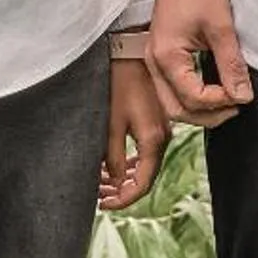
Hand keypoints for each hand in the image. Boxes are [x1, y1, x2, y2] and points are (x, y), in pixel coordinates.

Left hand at [99, 57, 169, 210]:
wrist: (129, 52)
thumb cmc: (117, 83)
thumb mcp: (110, 123)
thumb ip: (113, 156)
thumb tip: (116, 183)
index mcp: (153, 140)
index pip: (142, 184)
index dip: (123, 200)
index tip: (103, 205)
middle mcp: (161, 138)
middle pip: (144, 177)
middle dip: (120, 190)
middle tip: (96, 195)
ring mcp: (160, 130)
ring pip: (143, 165)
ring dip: (122, 177)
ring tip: (98, 182)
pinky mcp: (154, 122)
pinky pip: (143, 152)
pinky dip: (128, 162)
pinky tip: (111, 165)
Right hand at [146, 0, 253, 128]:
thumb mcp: (221, 28)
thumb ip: (231, 66)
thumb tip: (243, 97)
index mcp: (166, 56)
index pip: (193, 98)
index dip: (221, 102)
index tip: (243, 94)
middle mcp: (154, 62)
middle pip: (177, 110)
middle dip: (209, 115)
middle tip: (237, 106)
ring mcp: (154, 59)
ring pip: (172, 102)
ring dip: (200, 108)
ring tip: (229, 100)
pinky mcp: (161, 54)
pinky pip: (173, 88)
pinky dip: (193, 96)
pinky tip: (215, 88)